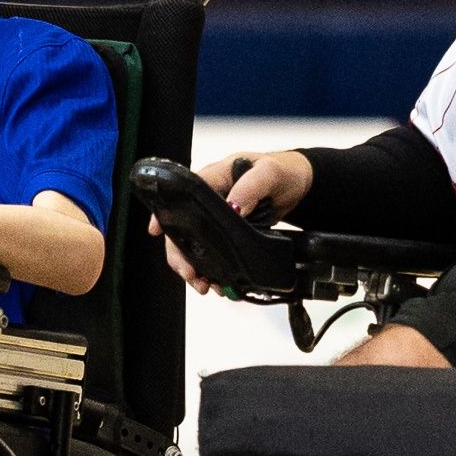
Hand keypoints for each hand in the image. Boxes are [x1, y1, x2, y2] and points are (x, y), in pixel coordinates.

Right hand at [147, 150, 313, 292]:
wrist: (299, 184)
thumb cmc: (283, 170)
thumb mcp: (269, 174)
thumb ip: (250, 187)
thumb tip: (233, 207)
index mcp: (213, 177)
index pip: (181, 196)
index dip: (165, 215)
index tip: (156, 232)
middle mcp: (211, 197)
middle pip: (183, 227)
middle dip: (181, 253)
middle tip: (191, 274)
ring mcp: (218, 216)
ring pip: (195, 244)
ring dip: (196, 266)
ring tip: (204, 285)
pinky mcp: (228, 231)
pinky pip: (213, 251)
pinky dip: (213, 269)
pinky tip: (217, 282)